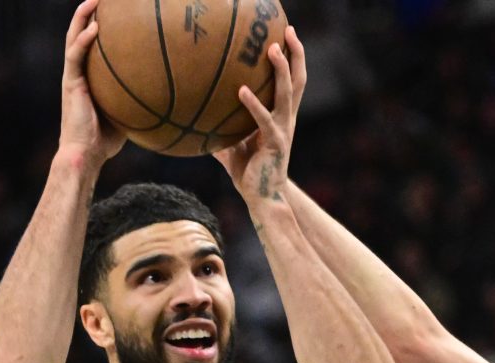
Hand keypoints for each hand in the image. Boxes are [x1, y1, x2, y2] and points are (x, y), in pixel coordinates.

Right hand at [59, 0, 125, 170]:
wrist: (86, 154)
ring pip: (74, 38)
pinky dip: (84, 41)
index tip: (117, 10)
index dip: (100, 25)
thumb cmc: (106, 140)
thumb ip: (139, 99)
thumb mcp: (128, 113)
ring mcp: (72, 76)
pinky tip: (95, 28)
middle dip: (90, 12)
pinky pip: (75, 57)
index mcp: (89, 76)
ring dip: (82, 17)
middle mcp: (78, 71)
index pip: (93, 45)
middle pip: (81, 33)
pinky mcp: (70, 83)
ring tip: (94, 0)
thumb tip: (168, 94)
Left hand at [213, 26, 306, 203]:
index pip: (293, 82)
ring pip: (288, 94)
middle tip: (287, 30)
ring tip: (272, 49)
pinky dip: (253, 104)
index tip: (285, 35)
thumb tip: (195, 118)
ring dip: (281, 70)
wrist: (263, 199)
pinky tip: (240, 90)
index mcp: (281, 117)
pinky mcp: (275, 143)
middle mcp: (287, 120)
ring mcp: (283, 130)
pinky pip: (264, 120)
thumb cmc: (249, 172)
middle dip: (295, 54)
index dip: (292, 58)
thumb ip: (221, 129)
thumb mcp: (232, 146)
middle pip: (298, 80)